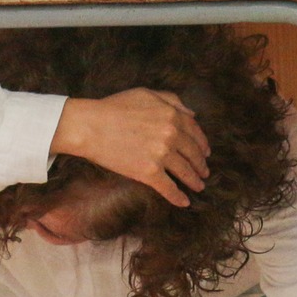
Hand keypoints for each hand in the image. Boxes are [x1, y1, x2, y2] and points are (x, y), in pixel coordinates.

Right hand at [49, 88, 209, 207]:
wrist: (90, 126)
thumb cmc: (114, 108)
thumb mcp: (146, 94)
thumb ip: (172, 101)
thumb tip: (192, 114)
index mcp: (172, 115)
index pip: (195, 133)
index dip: (202, 145)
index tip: (206, 153)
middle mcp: (171, 135)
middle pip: (193, 154)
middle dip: (201, 165)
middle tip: (204, 173)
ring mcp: (161, 155)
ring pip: (185, 172)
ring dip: (194, 181)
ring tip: (199, 187)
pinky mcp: (149, 172)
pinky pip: (168, 188)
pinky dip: (178, 197)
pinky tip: (184, 202)